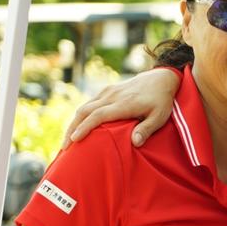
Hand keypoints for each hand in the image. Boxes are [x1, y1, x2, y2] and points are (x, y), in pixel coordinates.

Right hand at [64, 68, 181, 147]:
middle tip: (65, 147)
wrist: (160, 78)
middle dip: (72, 129)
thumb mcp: (160, 117)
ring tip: (67, 140)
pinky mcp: (107, 90)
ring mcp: (108, 92)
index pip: (98, 116)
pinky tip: (77, 127)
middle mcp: (111, 96)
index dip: (84, 128)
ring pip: (84, 107)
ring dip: (73, 123)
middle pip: (84, 111)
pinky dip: (80, 116)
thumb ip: (147, 129)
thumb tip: (134, 143)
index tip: (74, 140)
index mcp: (123, 104)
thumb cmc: (161, 101)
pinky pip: (89, 103)